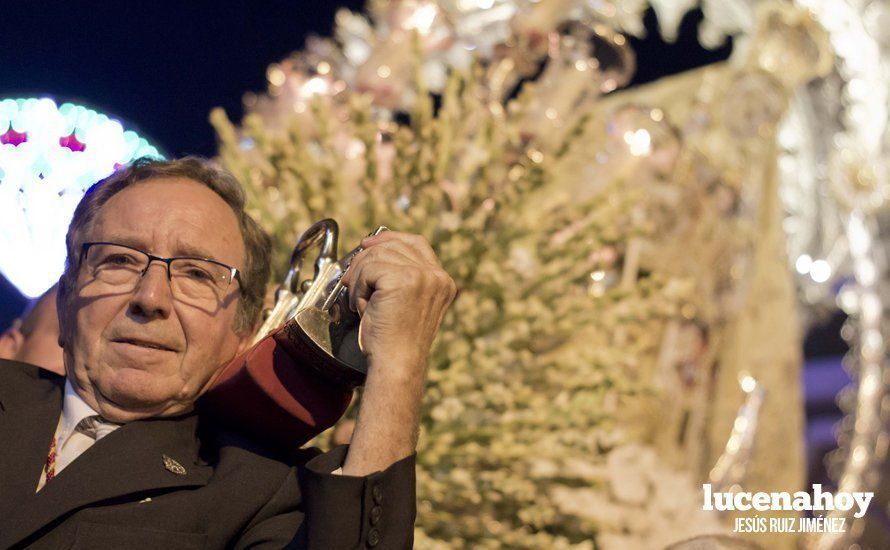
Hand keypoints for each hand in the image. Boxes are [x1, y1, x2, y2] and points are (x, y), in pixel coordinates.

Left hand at [338, 231, 455, 474]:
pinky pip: (368, 269)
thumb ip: (401, 278)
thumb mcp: (405, 303)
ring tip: (360, 301)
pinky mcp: (404, 279)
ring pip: (378, 256)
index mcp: (442, 281)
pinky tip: (361, 306)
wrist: (397, 364)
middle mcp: (437, 275)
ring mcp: (423, 276)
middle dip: (365, 260)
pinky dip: (357, 287)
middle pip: (392, 246)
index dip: (389, 239)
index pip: (416, 243)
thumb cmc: (395, 341)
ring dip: (360, 277)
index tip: (368, 245)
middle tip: (350, 281)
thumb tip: (371, 250)